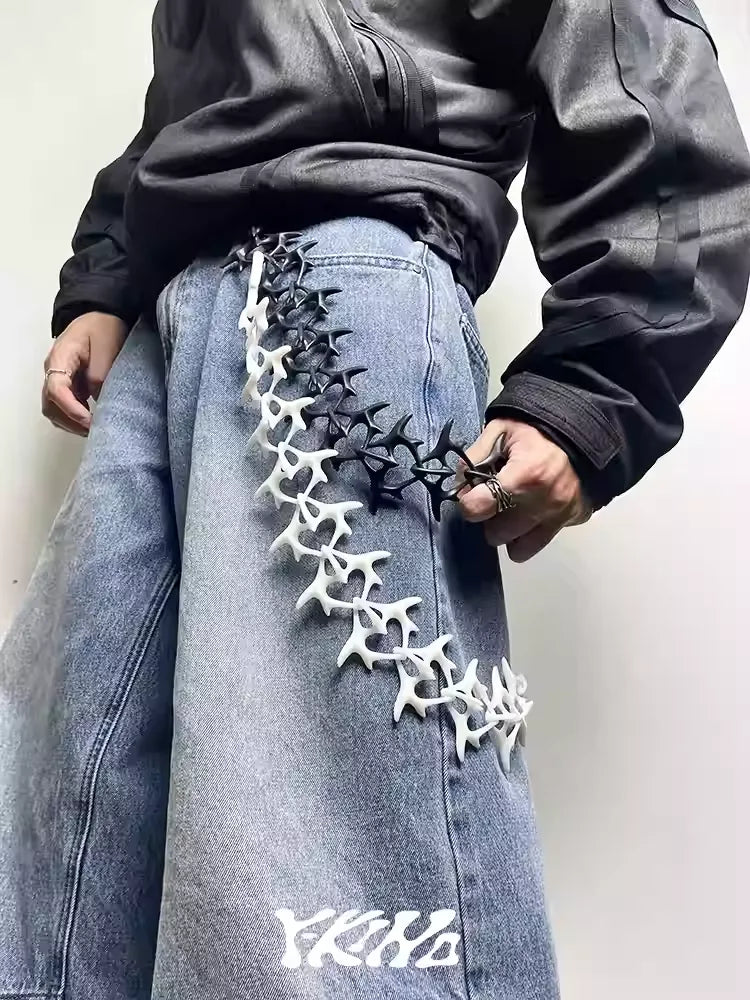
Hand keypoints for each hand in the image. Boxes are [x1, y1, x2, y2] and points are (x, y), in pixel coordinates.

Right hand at [42, 312, 127, 435]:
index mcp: (61, 357)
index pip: (56, 389)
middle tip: (94, 429)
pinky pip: (63, 406)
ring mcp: (58, 378)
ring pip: (53, 409)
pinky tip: (91, 420)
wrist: (99, 316)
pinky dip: (74, 418)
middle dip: (70, 421)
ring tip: (94, 429)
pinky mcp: (67, 384)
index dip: (71, 408)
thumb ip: (100, 373)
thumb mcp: (107, 346)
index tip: (89, 419)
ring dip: (71, 423)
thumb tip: (97, 399)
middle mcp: (53, 370)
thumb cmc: (103, 327)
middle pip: (50, 404)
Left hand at [458, 417, 592, 561]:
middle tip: (497, 499)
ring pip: (519, 549)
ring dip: (511, 533)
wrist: (582, 429)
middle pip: (497, 534)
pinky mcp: (574, 519)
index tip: (472, 496)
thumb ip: (474, 458)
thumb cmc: (536, 429)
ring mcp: (562, 515)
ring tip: (515, 509)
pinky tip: (535, 507)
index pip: (478, 508)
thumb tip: (460, 488)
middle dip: (491, 519)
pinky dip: (534, 530)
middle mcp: (544, 502)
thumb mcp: (499, 430)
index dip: (468, 503)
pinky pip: (543, 539)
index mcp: (523, 476)